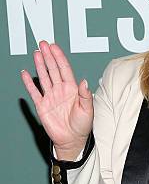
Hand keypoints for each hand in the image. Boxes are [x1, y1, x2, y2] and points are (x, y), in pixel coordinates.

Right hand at [20, 40, 92, 157]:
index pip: (64, 69)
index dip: (59, 57)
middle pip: (53, 69)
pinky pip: (34, 92)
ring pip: (44, 77)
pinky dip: (29, 83)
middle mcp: (60, 90)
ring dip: (40, 65)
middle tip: (43, 44)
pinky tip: (26, 73)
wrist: (72, 140)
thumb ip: (85, 95)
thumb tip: (84, 81)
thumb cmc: (82, 126)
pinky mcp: (42, 105)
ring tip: (36, 53)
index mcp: (72, 89)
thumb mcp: (88, 110)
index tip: (54, 47)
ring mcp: (50, 97)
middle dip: (48, 56)